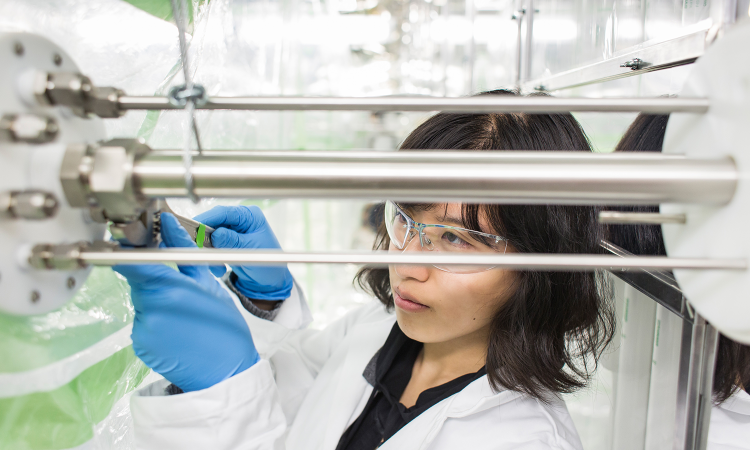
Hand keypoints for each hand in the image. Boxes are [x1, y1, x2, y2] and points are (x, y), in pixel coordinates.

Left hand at [114, 213, 258, 391]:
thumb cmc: (224, 328)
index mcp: (169, 289)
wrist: (225, 372)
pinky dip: (155, 320)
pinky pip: (142, 322)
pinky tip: (175, 328)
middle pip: (139, 281)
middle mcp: (150, 309)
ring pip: (141, 302)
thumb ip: (183, 252)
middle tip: (178, 286)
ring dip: (155, 300)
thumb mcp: (208, 283)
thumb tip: (168, 224)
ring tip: (182, 312)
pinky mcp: (139, 345)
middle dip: (153, 278)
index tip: (131, 243)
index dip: (129, 249)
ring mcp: (142, 329)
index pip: (132, 261)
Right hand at [194, 206, 292, 300]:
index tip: (195, 228)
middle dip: (206, 239)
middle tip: (200, 250)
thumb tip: (215, 234)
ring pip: (210, 237)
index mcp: (250, 216)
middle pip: (214, 223)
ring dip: (210, 252)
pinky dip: (213, 259)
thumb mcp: (251, 250)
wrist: (268, 281)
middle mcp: (240, 221)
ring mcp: (232, 232)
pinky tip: (220, 269)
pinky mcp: (226, 244)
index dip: (208, 219)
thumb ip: (233, 241)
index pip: (225, 213)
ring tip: (218, 267)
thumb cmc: (269, 263)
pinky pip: (211, 248)